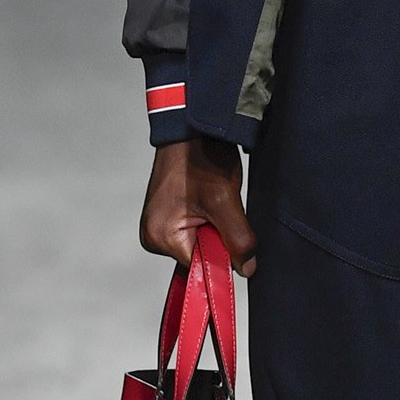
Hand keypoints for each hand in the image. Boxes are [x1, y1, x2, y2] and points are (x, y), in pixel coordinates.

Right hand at [140, 134, 257, 275]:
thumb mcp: (225, 200)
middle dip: (218, 238)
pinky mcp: (167, 217)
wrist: (192, 129)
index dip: (222, 254)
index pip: (200, 268)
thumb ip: (238, 239)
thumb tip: (246, 269)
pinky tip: (208, 200)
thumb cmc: (202, 157)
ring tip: (212, 199)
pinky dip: (208, 220)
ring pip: (200, 244)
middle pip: (199, 258)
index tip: (230, 229)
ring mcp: (158, 227)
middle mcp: (152, 237)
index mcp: (159, 237)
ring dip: (214, 228)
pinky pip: (194, 231)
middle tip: (220, 207)